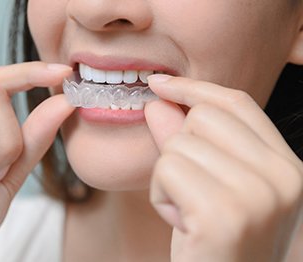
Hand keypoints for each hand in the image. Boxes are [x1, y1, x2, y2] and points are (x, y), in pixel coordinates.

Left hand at [145, 75, 302, 261]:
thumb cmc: (212, 244)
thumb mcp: (205, 186)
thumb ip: (185, 140)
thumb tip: (159, 101)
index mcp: (287, 167)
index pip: (237, 104)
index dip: (194, 89)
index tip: (159, 83)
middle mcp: (284, 177)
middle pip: (202, 118)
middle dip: (178, 150)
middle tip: (189, 191)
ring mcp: (259, 195)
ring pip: (178, 145)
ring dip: (168, 180)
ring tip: (188, 213)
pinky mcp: (225, 213)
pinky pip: (167, 170)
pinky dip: (161, 196)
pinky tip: (181, 225)